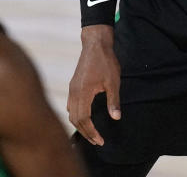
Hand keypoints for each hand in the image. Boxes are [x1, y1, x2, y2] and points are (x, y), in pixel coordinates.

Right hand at [67, 25, 120, 145]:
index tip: (101, 140)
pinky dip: (76, 116)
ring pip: (71, 113)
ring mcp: (72, 89)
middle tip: (97, 142)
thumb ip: (113, 100)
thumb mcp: (113, 81)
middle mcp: (74, 92)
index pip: (84, 119)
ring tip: (91, 134)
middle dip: (85, 133)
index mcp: (83, 92)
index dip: (91, 132)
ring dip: (80, 125)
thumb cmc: (106, 61)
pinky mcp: (73, 86)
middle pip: (75, 119)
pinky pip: (71, 106)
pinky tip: (85, 118)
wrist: (95, 44)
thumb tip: (116, 118)